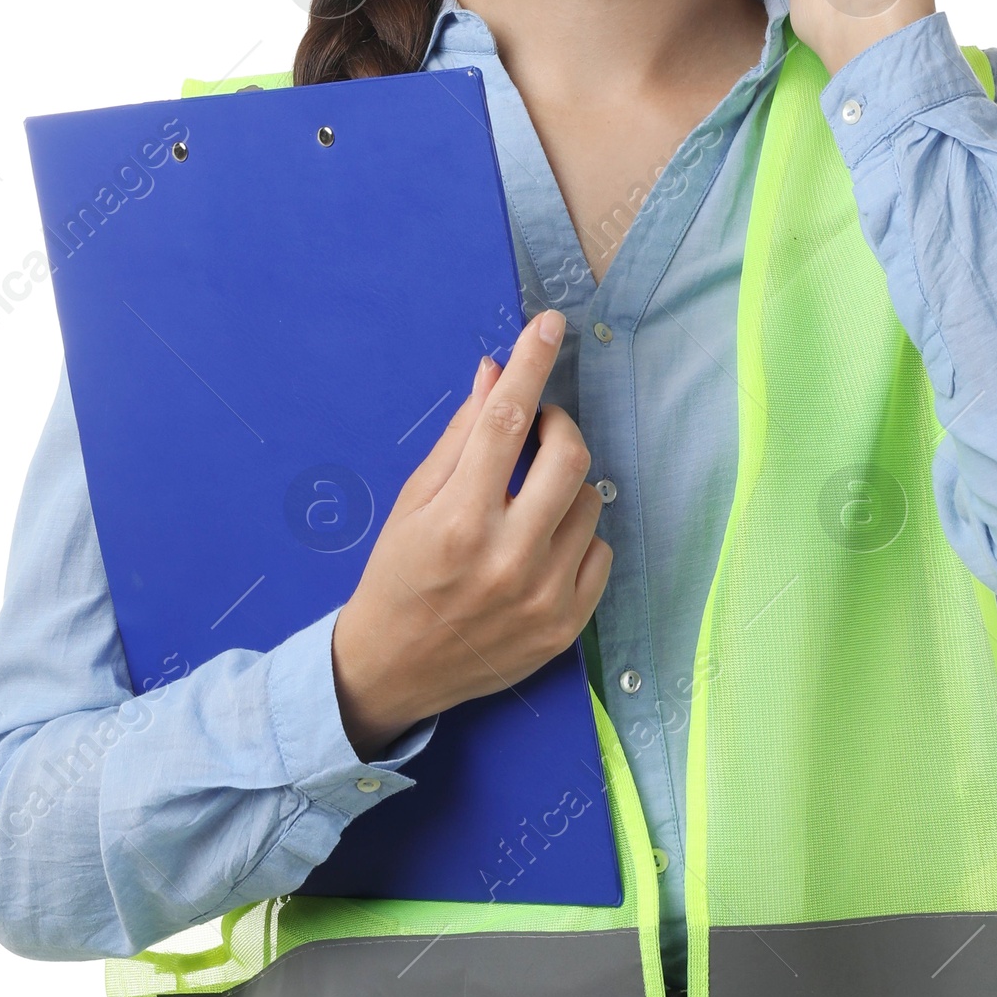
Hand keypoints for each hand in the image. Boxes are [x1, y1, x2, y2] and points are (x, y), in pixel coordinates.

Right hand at [329, 310, 613, 758]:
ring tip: (528, 499)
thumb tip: (496, 375)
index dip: (531, 365)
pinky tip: (542, 544)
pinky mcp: (566, 626)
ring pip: (590, 502)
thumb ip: (460, 437)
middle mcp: (506, 558)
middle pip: (569, 455)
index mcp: (457, 520)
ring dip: (565, 484)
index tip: (548, 325)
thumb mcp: (413, 501)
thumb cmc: (398, 576)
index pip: (505, 421)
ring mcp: (542, 596)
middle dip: (557, 425)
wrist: (394, 670)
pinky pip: (601, 552)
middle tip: (536, 429)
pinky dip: (577, 535)